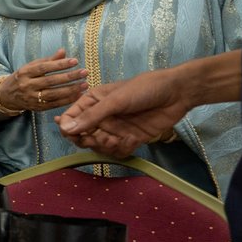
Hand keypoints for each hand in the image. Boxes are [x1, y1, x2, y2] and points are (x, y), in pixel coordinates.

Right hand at [3, 49, 87, 113]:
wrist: (7, 96)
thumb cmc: (23, 78)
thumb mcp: (31, 66)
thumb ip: (48, 60)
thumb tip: (63, 51)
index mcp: (25, 72)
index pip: (44, 68)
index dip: (59, 64)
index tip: (75, 61)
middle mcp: (27, 85)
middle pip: (50, 81)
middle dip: (69, 77)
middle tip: (84, 72)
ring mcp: (32, 98)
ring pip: (54, 94)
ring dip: (71, 90)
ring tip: (85, 84)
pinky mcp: (37, 108)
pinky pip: (54, 104)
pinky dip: (67, 100)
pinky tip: (79, 95)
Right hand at [58, 66, 191, 156]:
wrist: (177, 94)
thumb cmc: (144, 89)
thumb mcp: (115, 100)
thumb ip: (92, 116)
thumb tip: (65, 129)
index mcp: (92, 102)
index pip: (70, 118)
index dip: (68, 128)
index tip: (74, 134)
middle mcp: (101, 117)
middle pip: (82, 137)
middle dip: (88, 141)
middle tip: (100, 138)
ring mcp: (115, 129)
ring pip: (99, 147)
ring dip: (106, 147)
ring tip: (117, 139)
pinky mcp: (130, 139)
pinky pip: (118, 152)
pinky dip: (123, 149)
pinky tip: (133, 139)